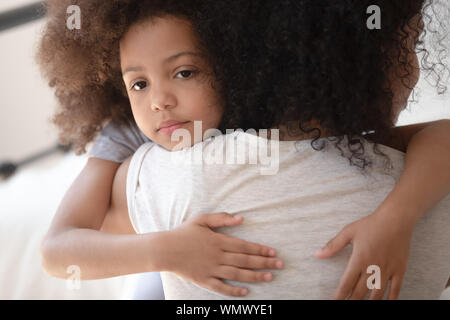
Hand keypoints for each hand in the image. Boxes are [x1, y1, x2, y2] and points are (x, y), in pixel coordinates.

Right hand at [162, 212, 283, 296]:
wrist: (164, 249)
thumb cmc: (183, 233)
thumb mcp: (201, 219)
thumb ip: (222, 218)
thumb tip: (241, 218)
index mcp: (218, 241)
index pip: (244, 246)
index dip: (260, 249)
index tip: (274, 252)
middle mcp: (217, 256)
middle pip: (245, 260)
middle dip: (264, 263)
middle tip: (280, 265)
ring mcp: (211, 269)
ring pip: (237, 274)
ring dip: (255, 276)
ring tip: (270, 278)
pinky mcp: (204, 280)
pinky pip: (221, 287)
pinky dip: (233, 291)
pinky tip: (245, 292)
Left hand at [314, 208, 413, 299]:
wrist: (396, 219)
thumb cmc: (371, 224)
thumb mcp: (348, 232)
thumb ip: (333, 245)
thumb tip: (318, 254)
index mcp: (359, 260)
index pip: (346, 284)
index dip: (339, 296)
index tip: (334, 302)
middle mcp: (372, 268)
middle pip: (360, 292)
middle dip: (352, 301)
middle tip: (345, 305)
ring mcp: (387, 270)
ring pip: (377, 294)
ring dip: (369, 302)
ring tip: (362, 306)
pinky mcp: (399, 270)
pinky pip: (395, 289)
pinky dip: (390, 299)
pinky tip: (384, 303)